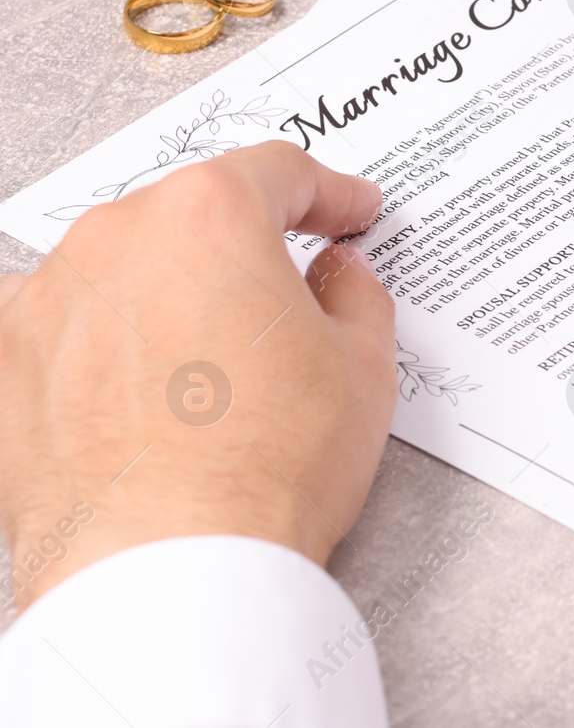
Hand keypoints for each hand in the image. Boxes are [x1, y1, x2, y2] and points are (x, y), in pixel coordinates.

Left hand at [0, 142, 393, 610]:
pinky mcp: (5, 365)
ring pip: (122, 266)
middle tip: (287, 293)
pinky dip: (100, 342)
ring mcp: (48, 299)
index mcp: (209, 215)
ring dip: (168, 292)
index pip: (278, 174)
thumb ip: (357, 297)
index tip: (347, 213)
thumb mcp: (366, 368)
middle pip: (191, 213)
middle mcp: (116, 238)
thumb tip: (339, 279)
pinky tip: (141, 389)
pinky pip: (61, 327)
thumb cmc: (262, 470)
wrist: (172, 572)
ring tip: (212, 360)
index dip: (329, 193)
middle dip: (242, 246)